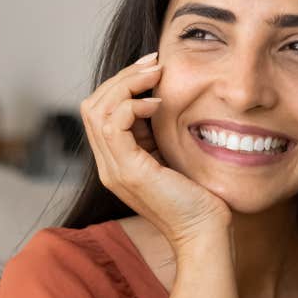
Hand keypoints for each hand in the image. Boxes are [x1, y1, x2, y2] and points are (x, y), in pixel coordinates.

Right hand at [79, 52, 232, 254]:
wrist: (205, 234)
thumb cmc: (200, 200)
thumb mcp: (174, 158)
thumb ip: (160, 135)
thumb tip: (162, 99)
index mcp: (119, 162)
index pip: (101, 111)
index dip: (123, 85)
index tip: (154, 70)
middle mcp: (109, 166)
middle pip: (92, 105)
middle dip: (122, 77)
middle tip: (154, 63)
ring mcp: (114, 170)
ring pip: (96, 109)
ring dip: (126, 84)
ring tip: (156, 74)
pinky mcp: (128, 172)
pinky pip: (113, 124)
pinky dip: (132, 105)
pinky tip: (158, 104)